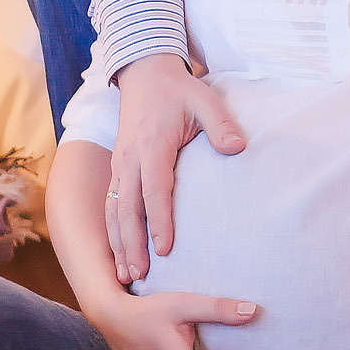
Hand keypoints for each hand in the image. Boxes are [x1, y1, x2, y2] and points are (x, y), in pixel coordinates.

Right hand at [110, 54, 245, 281]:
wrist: (146, 74)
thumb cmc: (179, 91)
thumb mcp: (205, 100)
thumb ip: (221, 124)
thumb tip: (238, 148)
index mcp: (152, 145)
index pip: (154, 190)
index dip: (159, 221)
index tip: (165, 249)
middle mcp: (130, 158)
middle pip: (127, 207)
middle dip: (132, 243)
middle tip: (140, 275)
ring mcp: (120, 163)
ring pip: (114, 209)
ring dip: (119, 242)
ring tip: (127, 274)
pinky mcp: (117, 167)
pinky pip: (111, 203)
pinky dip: (112, 230)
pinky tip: (118, 252)